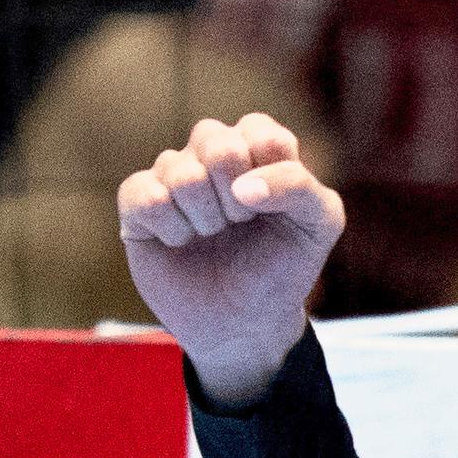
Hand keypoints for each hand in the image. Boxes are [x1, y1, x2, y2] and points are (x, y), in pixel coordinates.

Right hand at [118, 113, 345, 407]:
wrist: (242, 323)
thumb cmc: (280, 269)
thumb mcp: (318, 225)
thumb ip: (301, 188)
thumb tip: (242, 186)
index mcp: (258, 147)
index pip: (261, 134)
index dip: (270, 180)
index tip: (273, 212)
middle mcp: (213, 151)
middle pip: (218, 144)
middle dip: (236, 200)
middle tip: (240, 224)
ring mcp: (174, 172)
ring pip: (182, 173)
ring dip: (205, 219)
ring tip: (211, 236)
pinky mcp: (138, 199)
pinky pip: (145, 196)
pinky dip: (170, 229)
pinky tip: (178, 242)